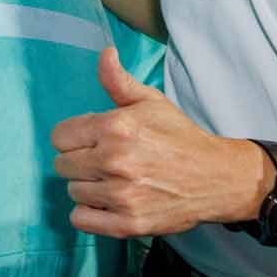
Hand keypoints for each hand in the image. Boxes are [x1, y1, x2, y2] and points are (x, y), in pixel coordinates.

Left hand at [51, 48, 270, 237]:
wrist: (216, 177)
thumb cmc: (179, 136)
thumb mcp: (150, 101)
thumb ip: (118, 80)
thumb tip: (104, 53)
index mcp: (115, 127)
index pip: (59, 136)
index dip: (74, 137)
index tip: (92, 140)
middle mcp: (114, 161)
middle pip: (62, 165)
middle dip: (80, 161)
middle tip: (105, 161)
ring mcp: (121, 195)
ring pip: (73, 192)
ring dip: (88, 187)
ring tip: (113, 180)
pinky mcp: (128, 224)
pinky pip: (81, 220)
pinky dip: (90, 213)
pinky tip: (108, 202)